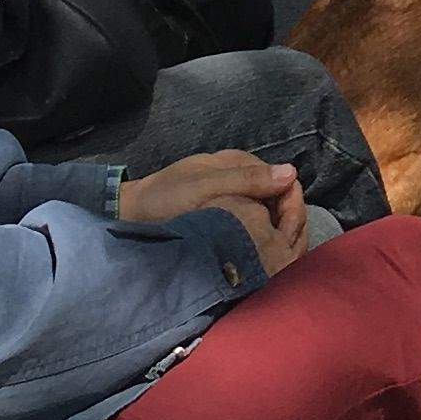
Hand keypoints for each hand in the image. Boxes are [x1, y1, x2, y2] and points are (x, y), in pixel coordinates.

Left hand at [124, 151, 307, 269]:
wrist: (129, 215)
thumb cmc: (164, 199)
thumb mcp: (204, 188)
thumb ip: (246, 180)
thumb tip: (291, 173)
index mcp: (240, 162)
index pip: (285, 181)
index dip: (291, 209)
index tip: (285, 238)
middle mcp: (242, 176)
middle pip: (280, 199)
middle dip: (285, 224)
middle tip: (277, 254)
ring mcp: (234, 195)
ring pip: (270, 213)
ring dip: (273, 233)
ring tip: (267, 256)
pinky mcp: (225, 213)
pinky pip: (254, 223)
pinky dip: (259, 236)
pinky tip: (253, 253)